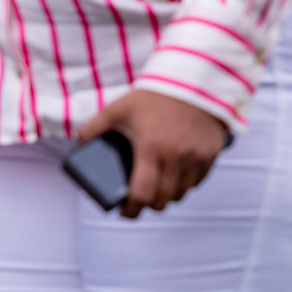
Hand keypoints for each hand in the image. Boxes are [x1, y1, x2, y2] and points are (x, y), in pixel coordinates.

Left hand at [78, 89, 228, 218]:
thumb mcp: (120, 107)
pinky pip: (198, 181)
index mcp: (152, 149)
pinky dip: (186, 183)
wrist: (195, 80)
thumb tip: (80, 144)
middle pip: (163, 199)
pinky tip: (177, 176)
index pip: (142, 194)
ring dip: (168, 195)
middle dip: (149, 204)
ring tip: (158, 188)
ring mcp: (196, 157)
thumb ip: (95, 126)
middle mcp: (177, 157)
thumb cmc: (156, 94)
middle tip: (140, 200)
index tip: (125, 211)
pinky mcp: (211, 153)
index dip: (131, 210)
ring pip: (182, 193)